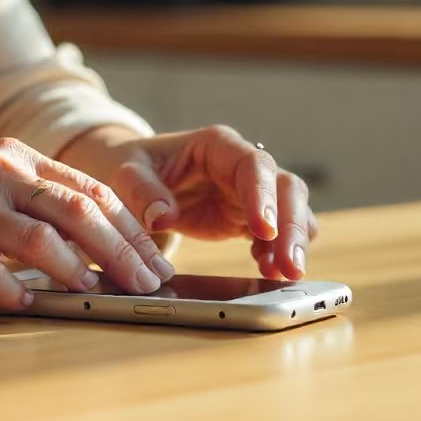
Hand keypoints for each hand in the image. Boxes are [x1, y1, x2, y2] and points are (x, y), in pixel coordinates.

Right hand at [0, 138, 174, 309]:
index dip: (132, 227)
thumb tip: (104, 253)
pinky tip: (28, 305)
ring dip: (79, 272)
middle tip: (149, 283)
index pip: (90, 190)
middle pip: (78, 211)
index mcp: (14, 159)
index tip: (158, 260)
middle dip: (123, 251)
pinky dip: (13, 289)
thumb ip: (35, 211)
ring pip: (41, 238)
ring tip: (100, 295)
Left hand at [61, 126, 318, 280]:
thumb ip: (143, 192)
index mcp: (217, 146)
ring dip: (293, 242)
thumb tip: (163, 217)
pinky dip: (278, 253)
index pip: (252, 165)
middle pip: (285, 188)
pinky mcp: (249, 218)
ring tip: (284, 274)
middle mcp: (242, 165)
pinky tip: (270, 273)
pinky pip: (277, 234)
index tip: (264, 229)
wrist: (136, 178)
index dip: (263, 195)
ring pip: (291, 211)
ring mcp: (251, 192)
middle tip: (290, 265)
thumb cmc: (134, 167)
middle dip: (292, 226)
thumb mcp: (128, 173)